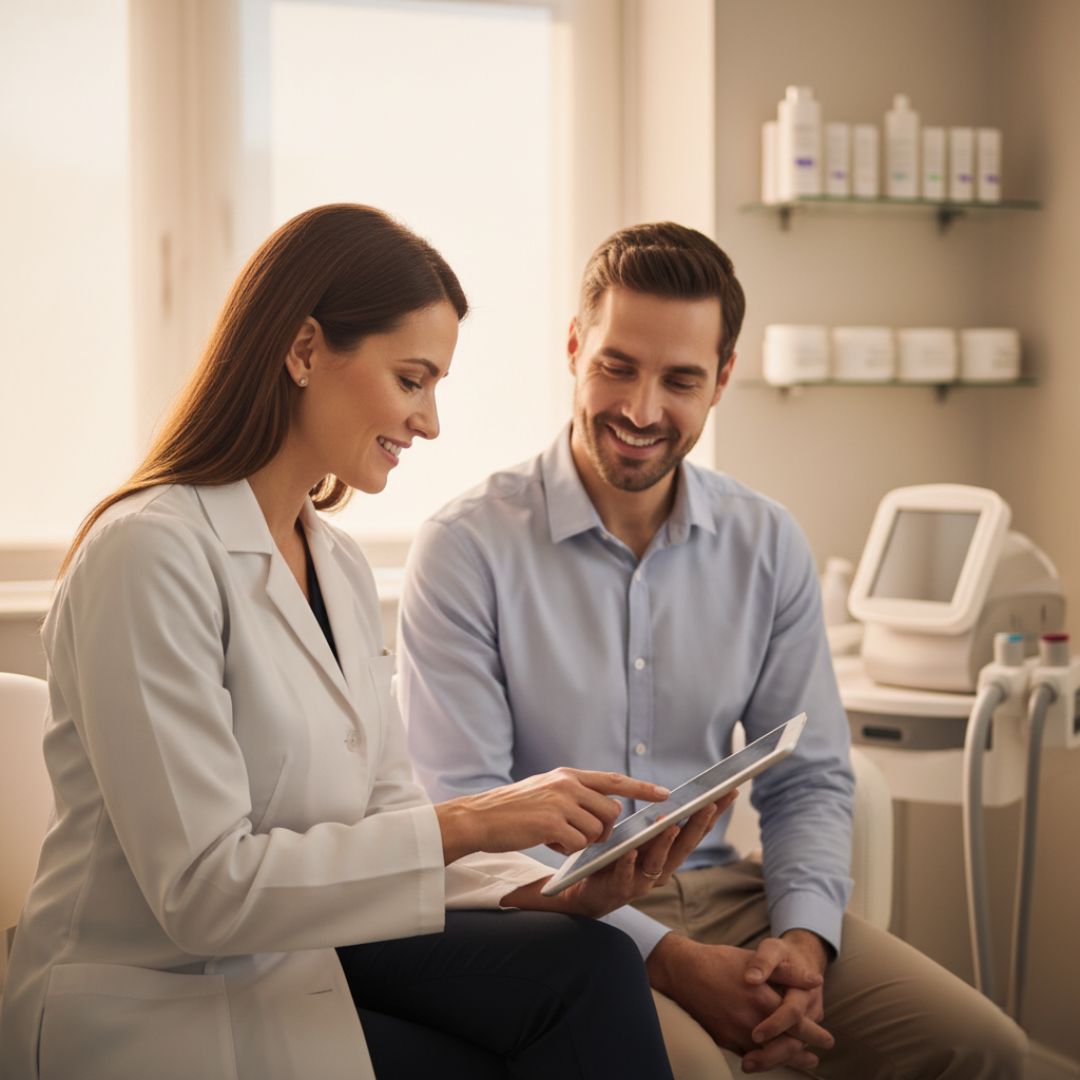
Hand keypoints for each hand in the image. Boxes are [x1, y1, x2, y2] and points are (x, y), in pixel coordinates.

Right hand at [434, 768, 668, 864]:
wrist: (479, 818)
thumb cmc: (512, 811)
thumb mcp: (545, 793)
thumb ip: (574, 798)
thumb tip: (603, 819)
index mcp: (567, 775)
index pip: (614, 780)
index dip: (641, 787)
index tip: (665, 794)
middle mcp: (567, 784)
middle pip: (611, 811)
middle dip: (602, 829)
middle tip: (576, 833)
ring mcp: (561, 802)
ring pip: (597, 830)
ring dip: (582, 841)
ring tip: (554, 836)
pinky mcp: (552, 823)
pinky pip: (578, 844)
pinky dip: (566, 849)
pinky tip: (546, 841)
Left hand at [504, 792, 736, 917]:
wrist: (583, 889)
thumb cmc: (614, 859)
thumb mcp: (638, 837)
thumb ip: (654, 823)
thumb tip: (673, 795)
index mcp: (666, 854)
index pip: (694, 831)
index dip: (713, 813)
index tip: (729, 791)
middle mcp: (660, 870)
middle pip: (685, 846)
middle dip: (699, 824)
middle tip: (710, 802)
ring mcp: (641, 883)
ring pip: (658, 862)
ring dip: (666, 843)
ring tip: (671, 823)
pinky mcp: (618, 890)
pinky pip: (625, 876)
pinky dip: (629, 863)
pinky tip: (631, 849)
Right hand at [645, 933, 827, 1072]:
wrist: (683, 971)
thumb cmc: (720, 961)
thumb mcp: (755, 959)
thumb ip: (787, 972)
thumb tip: (816, 980)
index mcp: (761, 999)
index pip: (797, 1023)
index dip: (815, 1033)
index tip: (828, 1039)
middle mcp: (751, 1021)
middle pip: (786, 1045)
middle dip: (804, 1053)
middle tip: (817, 1058)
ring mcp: (736, 1033)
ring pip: (768, 1055)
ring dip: (787, 1059)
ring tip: (802, 1061)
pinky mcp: (723, 1040)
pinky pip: (749, 1054)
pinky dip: (765, 1059)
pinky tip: (771, 1056)